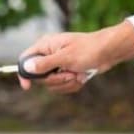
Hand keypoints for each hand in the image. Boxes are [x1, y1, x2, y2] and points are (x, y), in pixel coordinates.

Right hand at [18, 21, 133, 94]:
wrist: (108, 52)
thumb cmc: (88, 49)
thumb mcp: (65, 57)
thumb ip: (45, 63)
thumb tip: (27, 68)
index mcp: (45, 46)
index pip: (25, 60)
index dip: (24, 74)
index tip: (27, 87)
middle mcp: (49, 55)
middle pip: (40, 77)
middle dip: (56, 80)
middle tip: (69, 74)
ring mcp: (58, 64)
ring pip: (52, 84)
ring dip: (66, 83)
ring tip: (78, 73)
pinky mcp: (67, 72)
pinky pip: (63, 86)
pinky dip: (73, 84)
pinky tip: (82, 76)